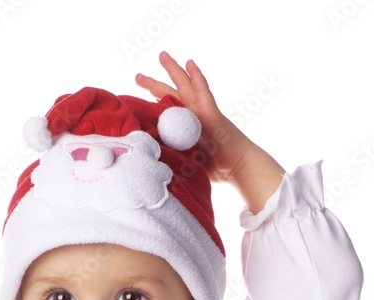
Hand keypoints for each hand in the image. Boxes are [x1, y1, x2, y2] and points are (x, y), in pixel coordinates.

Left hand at [136, 51, 284, 212]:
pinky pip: (203, 91)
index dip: (151, 104)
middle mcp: (193, 115)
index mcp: (185, 126)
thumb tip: (153, 161)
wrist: (239, 167)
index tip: (134, 102)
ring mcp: (202, 113)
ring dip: (174, 70)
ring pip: (185, 86)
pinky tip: (190, 63)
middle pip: (170, 94)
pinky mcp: (213, 114)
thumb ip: (173, 156)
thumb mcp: (186, 162)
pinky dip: (197, 78)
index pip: (165, 111)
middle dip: (153, 84)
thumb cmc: (216, 169)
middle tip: (137, 76)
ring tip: (162, 56)